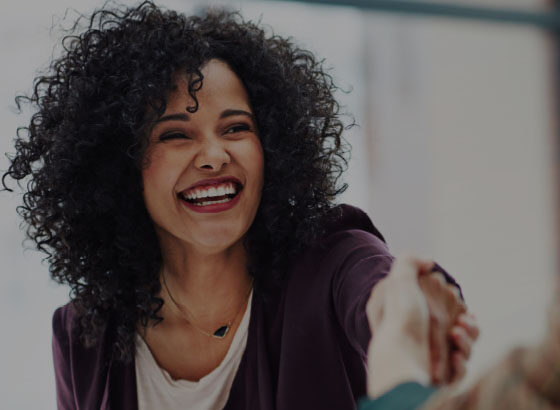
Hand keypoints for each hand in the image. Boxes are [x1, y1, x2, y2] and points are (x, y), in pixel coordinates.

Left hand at [365, 256, 479, 397]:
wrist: (399, 358)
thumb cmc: (399, 318)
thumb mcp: (399, 280)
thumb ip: (410, 262)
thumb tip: (429, 262)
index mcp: (411, 316)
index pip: (441, 306)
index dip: (452, 301)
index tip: (455, 296)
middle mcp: (421, 338)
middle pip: (459, 327)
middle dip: (467, 322)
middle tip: (462, 321)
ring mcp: (430, 359)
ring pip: (464, 348)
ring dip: (468, 339)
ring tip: (457, 334)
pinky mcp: (439, 379)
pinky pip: (460, 370)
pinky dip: (461, 362)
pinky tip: (455, 355)